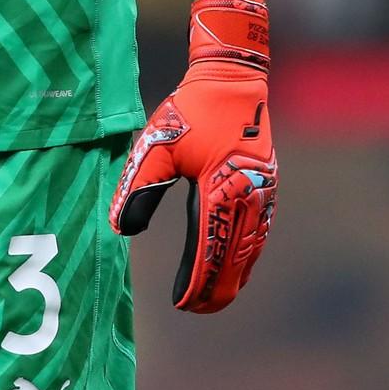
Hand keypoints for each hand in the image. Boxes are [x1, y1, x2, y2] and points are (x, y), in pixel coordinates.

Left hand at [109, 0, 275, 312]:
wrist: (231, 79)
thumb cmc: (190, 110)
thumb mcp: (156, 144)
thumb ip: (140, 186)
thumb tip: (122, 228)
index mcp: (222, 190)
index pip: (209, 250)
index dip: (196, 281)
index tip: (181, 303)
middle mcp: (248, 196)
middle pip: (234, 258)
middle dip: (216, 288)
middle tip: (195, 310)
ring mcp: (262, 193)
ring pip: (250, 248)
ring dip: (232, 276)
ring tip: (212, 298)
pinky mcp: (265, 185)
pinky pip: (258, 232)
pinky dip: (245, 255)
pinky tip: (233, 266)